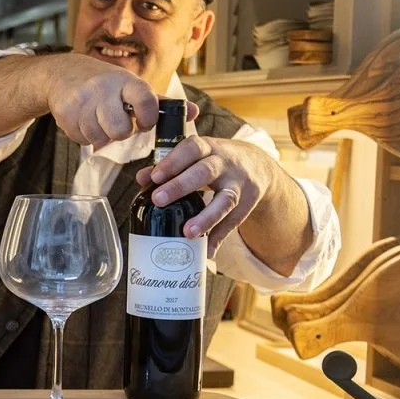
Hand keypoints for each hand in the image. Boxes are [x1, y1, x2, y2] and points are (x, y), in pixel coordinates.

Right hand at [46, 55, 197, 147]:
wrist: (63, 73)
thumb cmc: (105, 83)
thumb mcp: (132, 86)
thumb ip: (161, 103)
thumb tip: (194, 112)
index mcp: (126, 81)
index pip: (146, 103)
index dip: (148, 119)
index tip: (144, 121)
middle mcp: (103, 89)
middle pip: (120, 130)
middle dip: (121, 133)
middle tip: (118, 124)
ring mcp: (82, 101)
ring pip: (100, 138)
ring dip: (102, 136)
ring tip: (100, 121)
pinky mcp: (65, 113)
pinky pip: (82, 139)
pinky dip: (85, 136)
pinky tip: (85, 121)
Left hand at [137, 136, 275, 257]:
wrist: (258, 165)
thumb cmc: (216, 160)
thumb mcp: (197, 157)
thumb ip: (169, 166)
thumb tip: (141, 178)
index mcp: (208, 148)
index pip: (192, 149)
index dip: (173, 162)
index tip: (154, 176)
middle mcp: (226, 164)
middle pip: (205, 172)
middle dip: (181, 186)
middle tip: (158, 200)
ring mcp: (239, 184)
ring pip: (226, 200)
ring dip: (206, 218)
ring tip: (188, 233)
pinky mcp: (248, 203)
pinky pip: (234, 222)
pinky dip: (219, 237)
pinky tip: (206, 250)